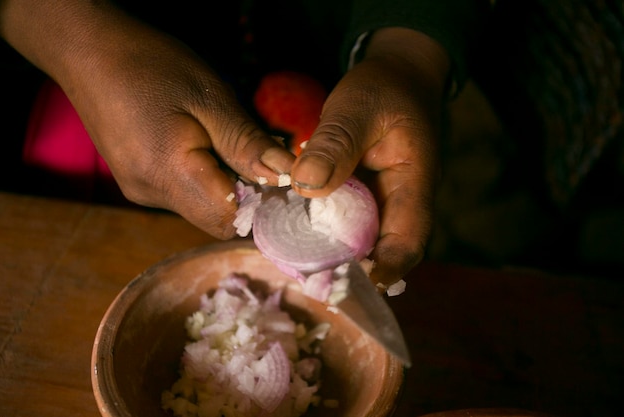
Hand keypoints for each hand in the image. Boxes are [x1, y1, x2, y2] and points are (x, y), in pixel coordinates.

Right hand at [0, 1, 294, 238]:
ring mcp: (139, 190)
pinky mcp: (136, 181)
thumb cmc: (152, 66)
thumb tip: (286, 177)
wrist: (89, 51)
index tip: (278, 176)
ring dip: (225, 183)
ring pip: (199, 206)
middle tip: (257, 150)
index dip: (259, 205)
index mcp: (168, 175)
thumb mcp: (210, 98)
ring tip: (227, 139)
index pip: (227, 221)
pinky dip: (203, 177)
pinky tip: (203, 142)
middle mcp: (150, 195)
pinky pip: (182, 193)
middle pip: (214, 217)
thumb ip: (247, 144)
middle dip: (245, 194)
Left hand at [290, 28, 449, 284]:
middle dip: (354, 271)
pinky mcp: (366, 196)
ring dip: (338, 256)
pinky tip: (299, 237)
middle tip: (314, 284)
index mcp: (414, 182)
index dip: (386, 268)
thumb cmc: (383, 89)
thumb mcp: (357, 107)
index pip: (409, 239)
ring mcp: (384, 200)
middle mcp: (402, 201)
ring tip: (302, 270)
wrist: (397, 76)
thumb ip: (335, 143)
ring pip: (365, 240)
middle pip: (385, 250)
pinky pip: (349, 223)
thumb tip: (306, 186)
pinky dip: (328, 233)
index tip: (352, 285)